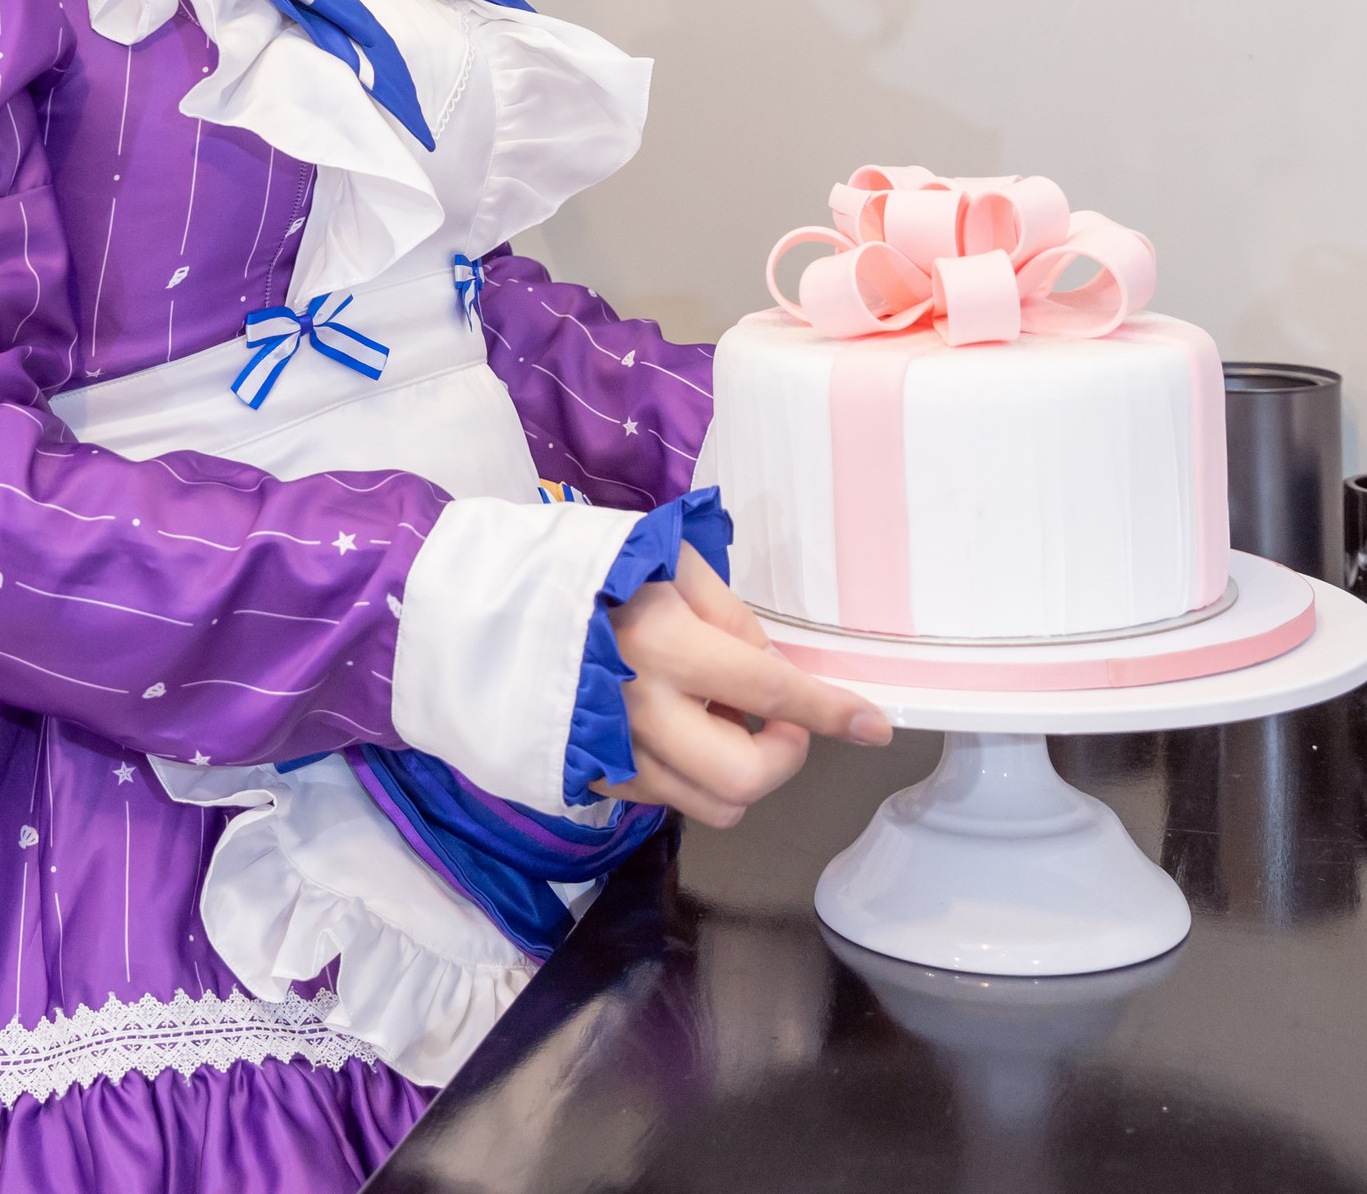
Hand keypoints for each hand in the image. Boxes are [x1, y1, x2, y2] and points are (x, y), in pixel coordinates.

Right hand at [596, 548, 891, 828]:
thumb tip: (768, 667)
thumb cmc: (589, 574)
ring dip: (741, 770)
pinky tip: (679, 730)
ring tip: (720, 720)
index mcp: (667, 646)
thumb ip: (729, 615)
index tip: (873, 725)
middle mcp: (643, 712)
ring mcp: (615, 754)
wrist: (492, 608)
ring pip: (714, 803)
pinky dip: (692, 773)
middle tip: (776, 720)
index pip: (772, 692)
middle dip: (784, 755)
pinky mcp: (595, 778)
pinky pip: (670, 799)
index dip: (831, 712)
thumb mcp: (667, 563)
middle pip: (746, 778)